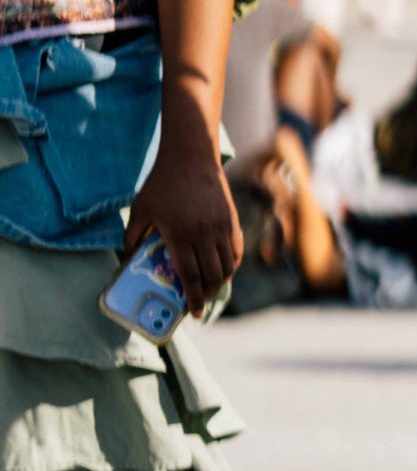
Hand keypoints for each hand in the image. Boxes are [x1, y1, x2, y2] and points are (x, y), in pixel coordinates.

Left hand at [126, 124, 241, 315]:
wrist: (191, 156)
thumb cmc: (162, 182)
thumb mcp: (140, 208)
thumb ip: (132, 236)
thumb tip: (127, 259)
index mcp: (180, 234)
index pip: (190, 276)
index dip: (192, 298)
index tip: (193, 314)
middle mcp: (204, 234)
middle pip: (211, 276)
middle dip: (205, 295)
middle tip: (197, 303)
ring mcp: (221, 227)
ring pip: (227, 266)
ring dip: (219, 282)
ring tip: (208, 288)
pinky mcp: (231, 220)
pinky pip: (236, 251)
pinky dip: (231, 265)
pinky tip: (223, 270)